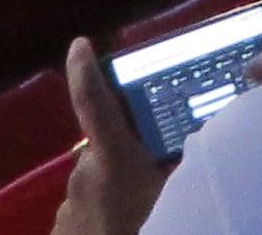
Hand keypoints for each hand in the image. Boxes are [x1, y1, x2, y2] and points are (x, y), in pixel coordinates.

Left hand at [55, 36, 171, 234]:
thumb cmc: (149, 227)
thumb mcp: (179, 195)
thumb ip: (187, 166)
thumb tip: (200, 140)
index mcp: (112, 159)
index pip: (93, 100)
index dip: (85, 68)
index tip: (81, 44)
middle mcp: (84, 175)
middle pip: (105, 149)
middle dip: (127, 155)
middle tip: (155, 174)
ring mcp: (68, 206)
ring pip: (96, 183)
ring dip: (116, 190)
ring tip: (143, 215)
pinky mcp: (62, 230)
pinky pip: (86, 211)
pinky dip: (104, 216)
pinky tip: (125, 229)